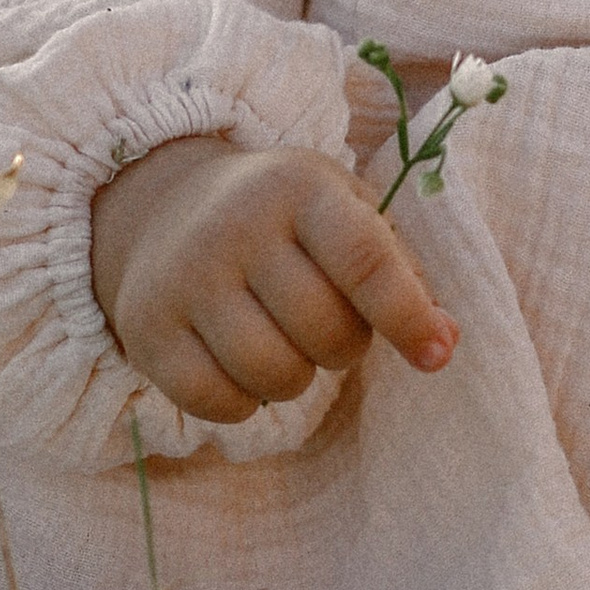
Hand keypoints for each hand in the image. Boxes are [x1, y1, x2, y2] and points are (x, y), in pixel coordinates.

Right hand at [89, 135, 455, 424]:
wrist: (164, 206)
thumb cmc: (282, 219)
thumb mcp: (344, 213)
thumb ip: (403, 273)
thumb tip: (444, 344)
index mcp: (299, 187)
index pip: (364, 261)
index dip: (408, 317)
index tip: (435, 356)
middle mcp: (235, 225)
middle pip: (324, 332)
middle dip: (344, 347)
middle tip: (327, 326)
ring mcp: (184, 277)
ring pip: (273, 374)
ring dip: (296, 378)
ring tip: (285, 344)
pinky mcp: (145, 327)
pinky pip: (217, 402)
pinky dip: (243, 402)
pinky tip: (240, 368)